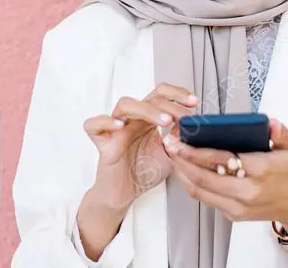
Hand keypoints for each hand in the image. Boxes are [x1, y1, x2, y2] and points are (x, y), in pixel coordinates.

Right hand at [82, 83, 197, 210]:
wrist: (124, 194)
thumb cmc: (144, 171)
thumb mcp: (171, 154)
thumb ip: (180, 139)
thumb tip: (193, 125)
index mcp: (148, 119)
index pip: (161, 94)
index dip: (177, 94)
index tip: (194, 102)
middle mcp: (133, 120)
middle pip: (148, 98)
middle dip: (170, 104)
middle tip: (185, 117)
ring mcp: (116, 129)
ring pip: (125, 104)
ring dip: (147, 109)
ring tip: (165, 121)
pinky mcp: (102, 142)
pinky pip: (94, 125)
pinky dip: (105, 121)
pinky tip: (120, 125)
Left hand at [164, 117, 287, 227]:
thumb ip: (281, 133)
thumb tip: (270, 123)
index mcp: (260, 171)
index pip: (222, 160)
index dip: (197, 151)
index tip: (181, 139)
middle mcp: (246, 192)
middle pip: (204, 177)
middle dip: (182, 160)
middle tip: (169, 143)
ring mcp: (238, 206)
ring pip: (200, 191)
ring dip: (182, 172)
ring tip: (172, 154)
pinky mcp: (233, 215)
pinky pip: (206, 198)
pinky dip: (192, 183)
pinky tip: (185, 169)